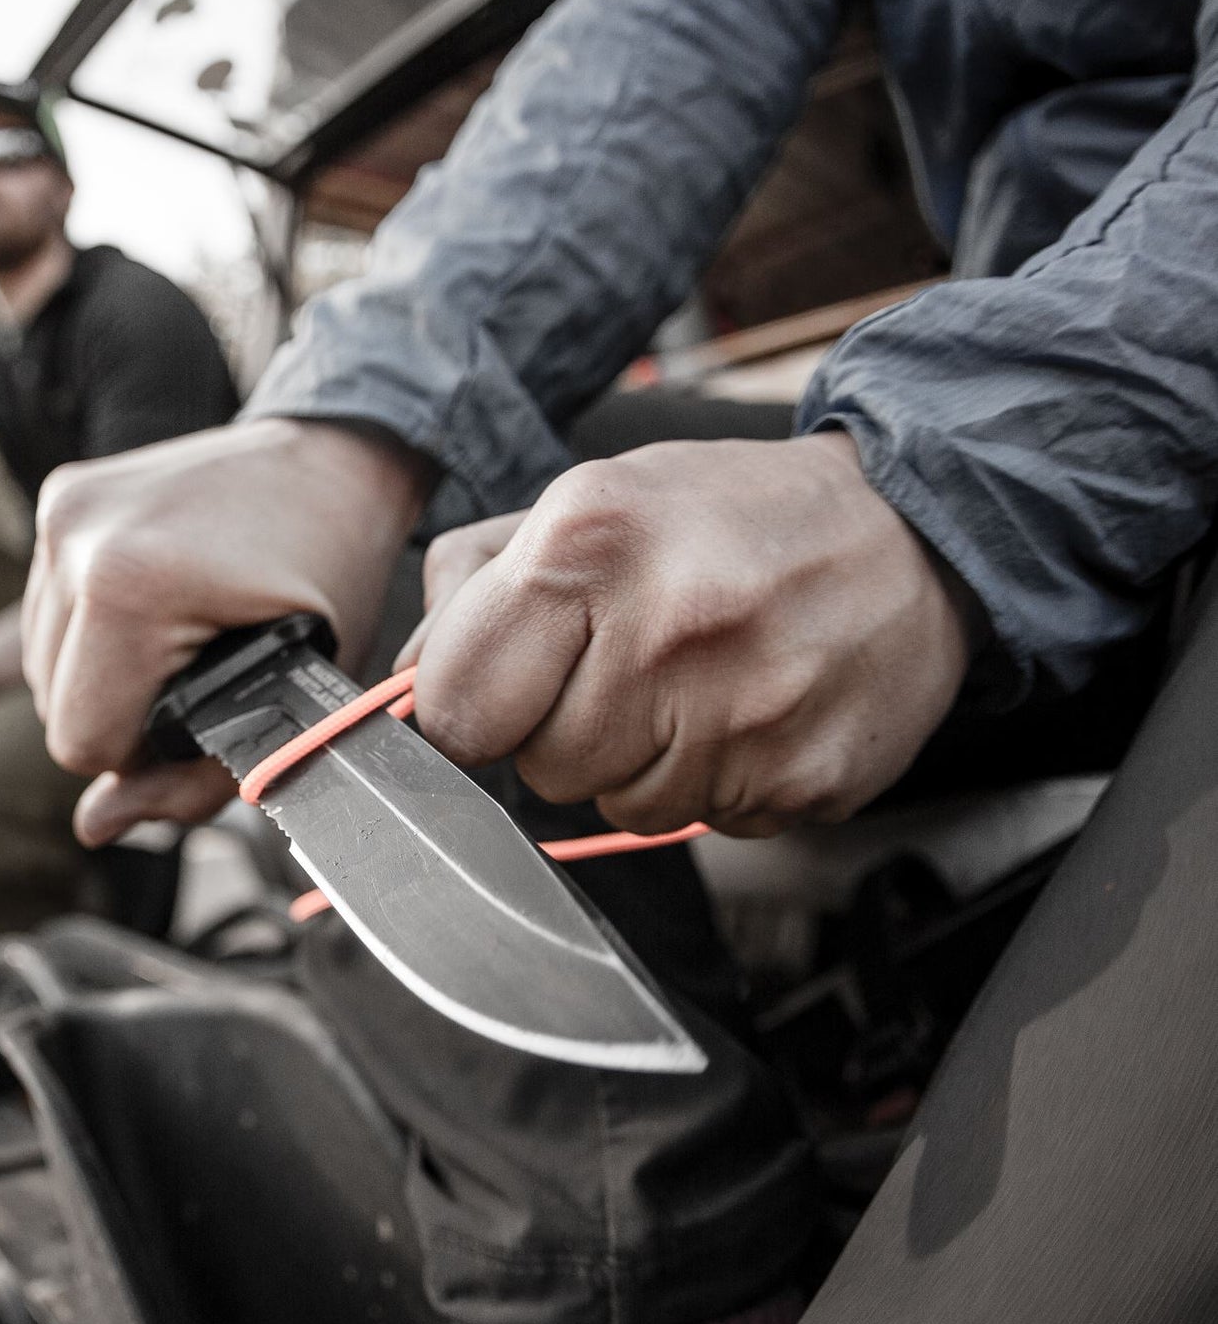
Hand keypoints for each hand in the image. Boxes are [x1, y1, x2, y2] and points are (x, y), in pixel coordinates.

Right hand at [22, 418, 433, 845]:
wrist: (335, 462)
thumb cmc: (332, 575)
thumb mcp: (293, 697)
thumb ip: (194, 782)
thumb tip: (91, 828)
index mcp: (129, 583)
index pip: (81, 742)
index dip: (146, 758)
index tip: (208, 717)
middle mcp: (75, 536)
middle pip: (52, 705)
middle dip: (124, 716)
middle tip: (206, 677)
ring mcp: (60, 508)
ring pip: (40, 661)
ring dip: (104, 674)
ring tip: (187, 639)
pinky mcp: (60, 495)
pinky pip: (48, 608)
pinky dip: (96, 630)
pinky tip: (163, 610)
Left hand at [412, 433, 975, 837]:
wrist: (915, 532)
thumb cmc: (731, 518)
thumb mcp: (594, 501)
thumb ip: (478, 582)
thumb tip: (408, 683)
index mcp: (592, 541)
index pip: (454, 703)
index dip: (467, 708)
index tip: (498, 695)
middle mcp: (668, 626)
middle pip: (540, 767)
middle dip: (567, 730)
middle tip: (632, 666)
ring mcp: (744, 712)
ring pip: (618, 809)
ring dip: (643, 762)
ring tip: (701, 684)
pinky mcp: (804, 778)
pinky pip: (706, 822)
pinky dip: (717, 783)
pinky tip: (752, 713)